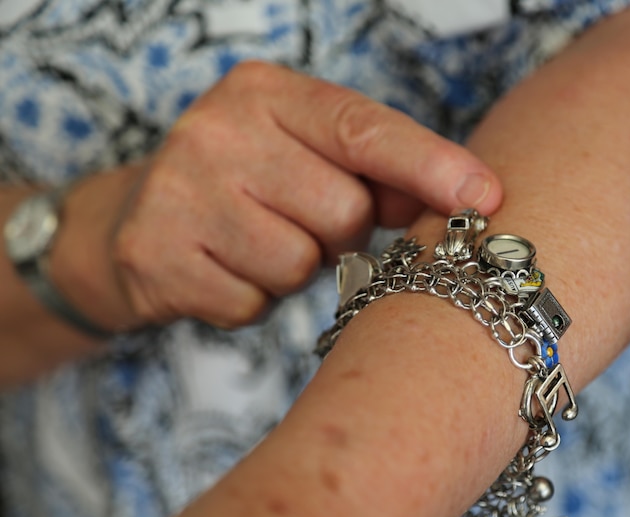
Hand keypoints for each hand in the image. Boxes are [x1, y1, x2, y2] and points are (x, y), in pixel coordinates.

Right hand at [98, 61, 501, 329]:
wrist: (135, 220)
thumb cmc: (249, 183)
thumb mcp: (306, 153)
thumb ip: (377, 169)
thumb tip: (464, 198)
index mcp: (266, 92)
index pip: (364, 129)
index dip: (431, 167)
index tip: (486, 197)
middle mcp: (217, 130)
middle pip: (344, 211)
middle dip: (341, 232)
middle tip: (304, 221)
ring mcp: (180, 192)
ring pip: (301, 264)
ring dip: (296, 269)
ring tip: (259, 243)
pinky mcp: (156, 255)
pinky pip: (253, 303)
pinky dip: (253, 299)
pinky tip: (226, 270)